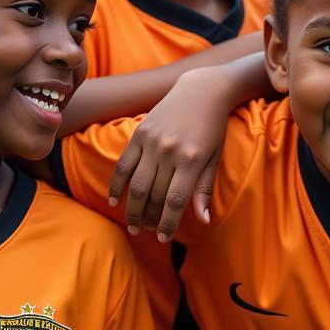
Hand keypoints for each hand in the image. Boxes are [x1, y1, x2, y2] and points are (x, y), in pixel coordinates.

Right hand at [108, 67, 231, 241]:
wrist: (202, 91)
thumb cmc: (213, 128)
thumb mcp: (215, 158)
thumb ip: (204, 189)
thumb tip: (201, 220)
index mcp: (192, 160)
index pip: (175, 201)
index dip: (168, 224)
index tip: (165, 239)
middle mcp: (170, 151)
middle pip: (154, 196)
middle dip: (150, 219)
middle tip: (148, 232)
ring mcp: (152, 142)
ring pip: (137, 185)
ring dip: (133, 209)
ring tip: (133, 225)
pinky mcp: (139, 133)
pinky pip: (123, 165)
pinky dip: (117, 185)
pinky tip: (115, 201)